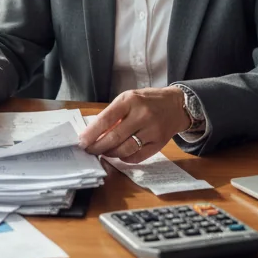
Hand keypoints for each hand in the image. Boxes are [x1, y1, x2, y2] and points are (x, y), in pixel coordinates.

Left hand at [77, 87, 191, 163]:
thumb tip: (93, 133)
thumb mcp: (128, 99)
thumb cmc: (146, 101)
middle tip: (90, 151)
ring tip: (104, 152)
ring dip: (110, 154)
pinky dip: (125, 158)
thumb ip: (113, 114)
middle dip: (98, 147)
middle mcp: (142, 115)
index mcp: (130, 100)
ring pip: (125, 150)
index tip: (82, 142)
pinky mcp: (159, 143)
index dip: (92, 133)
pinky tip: (120, 154)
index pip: (106, 119)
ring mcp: (152, 130)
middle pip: (114, 138)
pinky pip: (137, 157)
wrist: (176, 105)